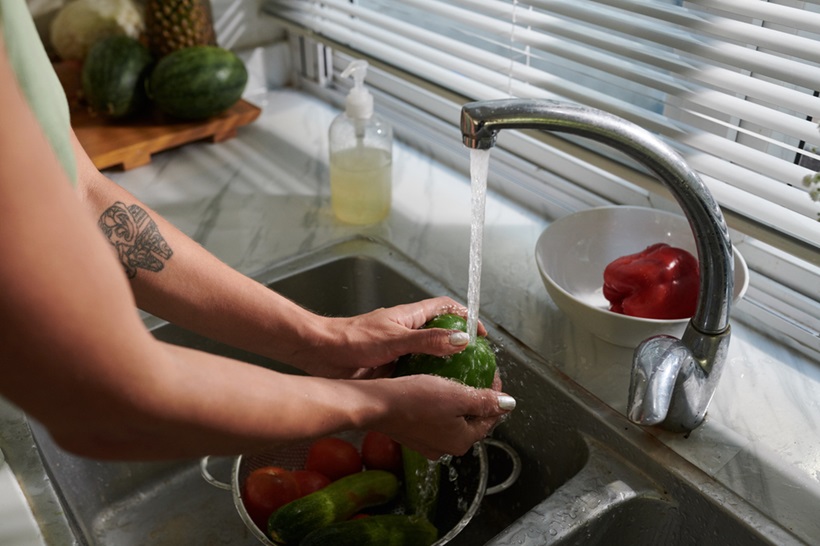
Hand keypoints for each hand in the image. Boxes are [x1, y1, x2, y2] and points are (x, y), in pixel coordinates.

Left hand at [290, 296, 486, 378]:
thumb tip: (461, 340)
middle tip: (476, 365)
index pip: (445, 309)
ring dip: (443, 367)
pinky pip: (414, 372)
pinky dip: (426, 380)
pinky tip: (434, 395)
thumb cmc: (352, 340)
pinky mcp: (390, 368)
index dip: (465, 317)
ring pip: (428, 356)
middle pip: (440, 334)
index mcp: (409, 317)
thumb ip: (428, 341)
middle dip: (460, 346)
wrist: (322, 354)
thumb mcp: (395, 340)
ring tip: (462, 383)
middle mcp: (406, 332)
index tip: (480, 334)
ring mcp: (398, 350)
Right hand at [367, 375, 514, 459]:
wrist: (375, 405)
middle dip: (478, 399)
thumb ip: (485, 401)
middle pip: (472, 420)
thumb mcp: (457, 395)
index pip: (490, 418)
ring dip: (458, 401)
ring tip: (455, 379)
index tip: (492, 374)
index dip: (496, 395)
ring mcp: (428, 443)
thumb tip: (509, 404)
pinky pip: (434, 419)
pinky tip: (434, 388)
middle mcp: (446, 447)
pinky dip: (440, 405)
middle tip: (476, 375)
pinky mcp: (412, 434)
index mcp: (462, 441)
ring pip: (452, 419)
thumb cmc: (414, 399)